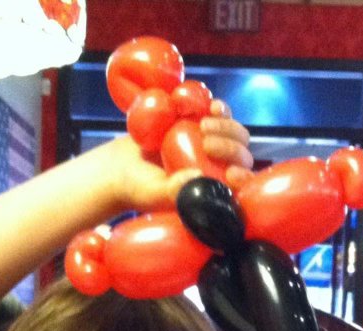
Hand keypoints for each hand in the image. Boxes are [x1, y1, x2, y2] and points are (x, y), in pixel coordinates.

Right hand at [109, 99, 252, 210]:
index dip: (243, 178)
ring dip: (227, 126)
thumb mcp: (153, 193)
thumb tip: (198, 177)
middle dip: (231, 148)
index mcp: (212, 191)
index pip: (239, 187)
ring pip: (235, 133)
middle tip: (206, 144)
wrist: (119, 165)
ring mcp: (210, 145)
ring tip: (203, 124)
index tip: (230, 174)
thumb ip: (173, 191)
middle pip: (241, 156)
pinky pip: (219, 114)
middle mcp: (216, 169)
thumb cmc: (136, 188)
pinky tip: (211, 105)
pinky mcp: (200, 124)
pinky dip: (218, 109)